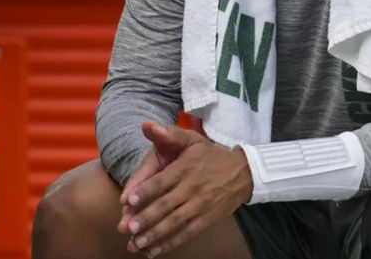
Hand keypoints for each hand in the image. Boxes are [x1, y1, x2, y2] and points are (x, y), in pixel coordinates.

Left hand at [118, 121, 252, 256]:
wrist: (242, 173)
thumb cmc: (210, 155)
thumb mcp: (192, 139)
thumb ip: (169, 133)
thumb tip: (147, 125)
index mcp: (186, 167)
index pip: (163, 181)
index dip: (145, 191)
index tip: (128, 200)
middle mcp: (192, 187)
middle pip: (166, 204)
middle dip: (146, 217)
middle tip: (128, 227)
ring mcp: (200, 205)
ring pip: (174, 222)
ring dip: (155, 234)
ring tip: (136, 243)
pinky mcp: (206, 219)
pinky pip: (186, 233)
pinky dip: (169, 243)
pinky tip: (153, 252)